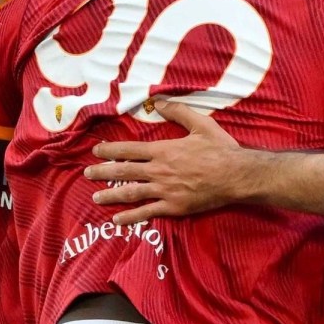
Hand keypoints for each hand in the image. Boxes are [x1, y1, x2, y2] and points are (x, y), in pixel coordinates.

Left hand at [85, 100, 244, 223]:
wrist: (236, 175)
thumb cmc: (220, 149)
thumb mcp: (201, 124)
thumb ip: (178, 112)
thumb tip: (159, 103)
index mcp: (163, 150)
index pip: (129, 149)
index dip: (110, 150)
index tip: (96, 151)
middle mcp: (159, 170)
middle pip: (124, 171)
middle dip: (102, 172)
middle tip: (87, 173)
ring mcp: (164, 190)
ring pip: (130, 192)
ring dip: (110, 195)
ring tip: (95, 198)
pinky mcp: (173, 207)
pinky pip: (147, 212)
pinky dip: (130, 217)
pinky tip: (117, 219)